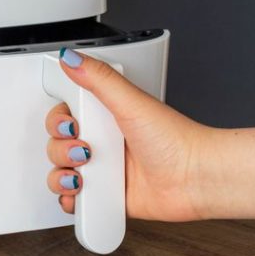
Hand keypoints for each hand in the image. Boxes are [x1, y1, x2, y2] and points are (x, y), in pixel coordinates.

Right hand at [45, 48, 207, 220]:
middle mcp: (101, 142)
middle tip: (84, 149)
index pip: (64, 115)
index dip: (58, 121)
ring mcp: (103, 170)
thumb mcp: (131, 102)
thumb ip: (99, 78)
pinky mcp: (107, 196)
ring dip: (62, 175)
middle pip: (57, 144)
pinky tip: (81, 192)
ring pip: (60, 172)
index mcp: (105, 116)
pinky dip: (70, 198)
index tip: (71, 124)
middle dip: (61, 149)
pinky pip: (75, 199)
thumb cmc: (176, 140)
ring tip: (83, 174)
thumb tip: (70, 57)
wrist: (197, 179)